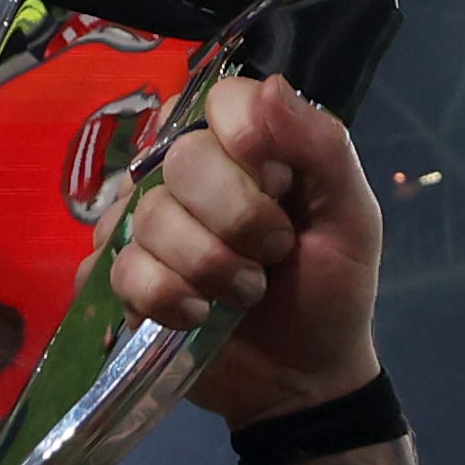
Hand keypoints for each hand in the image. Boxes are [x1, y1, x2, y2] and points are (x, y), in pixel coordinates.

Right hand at [112, 72, 382, 426]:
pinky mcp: (122, 280)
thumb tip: (269, 86)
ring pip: (146, 219)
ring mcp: (146, 227)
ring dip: (208, 269)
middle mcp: (188, 175)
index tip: (280, 187)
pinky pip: (113, 270)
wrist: (306, 378)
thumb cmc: (332, 289)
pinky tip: (197, 317)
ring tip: (244, 295)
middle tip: (272, 255)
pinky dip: (164, 300)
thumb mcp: (351, 216)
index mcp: (246, 146)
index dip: (244, 141)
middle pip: (180, 161)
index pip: (218, 101)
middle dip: (236, 221)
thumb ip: (321, 146)